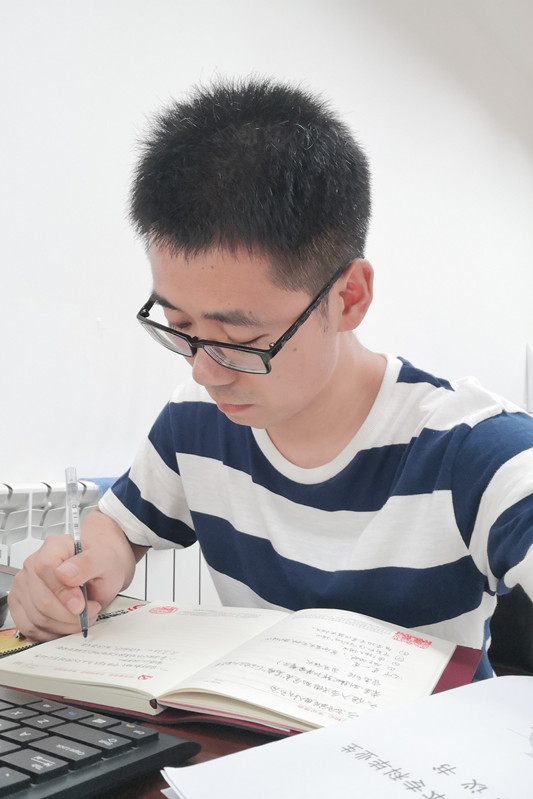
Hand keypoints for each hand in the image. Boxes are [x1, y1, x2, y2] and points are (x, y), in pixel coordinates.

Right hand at [8, 510, 138, 640]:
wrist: (100, 571)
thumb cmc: (101, 564)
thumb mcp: (106, 559)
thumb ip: (88, 563)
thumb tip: (65, 574)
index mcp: (54, 546)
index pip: (46, 568)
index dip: (63, 592)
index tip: (81, 604)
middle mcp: (33, 564)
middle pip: (42, 600)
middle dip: (70, 615)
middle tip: (91, 612)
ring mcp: (24, 585)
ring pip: (37, 618)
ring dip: (64, 625)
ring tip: (82, 617)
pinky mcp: (20, 604)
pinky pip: (30, 627)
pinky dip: (51, 632)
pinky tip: (66, 625)